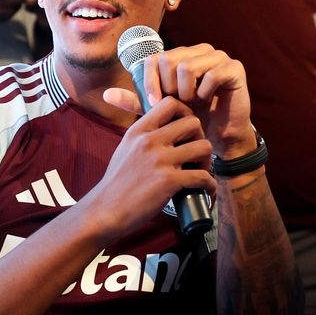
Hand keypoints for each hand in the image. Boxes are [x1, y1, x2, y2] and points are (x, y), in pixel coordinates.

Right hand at [81, 93, 214, 238]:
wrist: (106, 211)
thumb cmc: (116, 184)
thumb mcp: (125, 149)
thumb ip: (142, 137)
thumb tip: (161, 130)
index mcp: (138, 130)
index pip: (170, 103)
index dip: (185, 112)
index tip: (186, 130)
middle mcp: (149, 141)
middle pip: (193, 123)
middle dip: (200, 138)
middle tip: (196, 154)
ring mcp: (160, 160)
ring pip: (204, 147)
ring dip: (207, 161)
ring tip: (201, 171)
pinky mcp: (169, 181)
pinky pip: (203, 176)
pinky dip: (209, 185)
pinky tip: (205, 190)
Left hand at [107, 43, 254, 155]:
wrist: (218, 136)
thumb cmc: (190, 120)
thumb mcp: (159, 111)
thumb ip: (136, 101)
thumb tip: (106, 94)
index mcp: (180, 56)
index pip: (154, 58)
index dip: (150, 81)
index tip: (154, 103)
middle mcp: (199, 51)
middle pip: (169, 59)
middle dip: (169, 88)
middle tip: (178, 104)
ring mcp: (218, 56)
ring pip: (188, 67)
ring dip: (186, 92)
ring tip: (192, 103)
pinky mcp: (234, 67)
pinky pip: (212, 75)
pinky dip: (205, 93)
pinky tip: (207, 101)